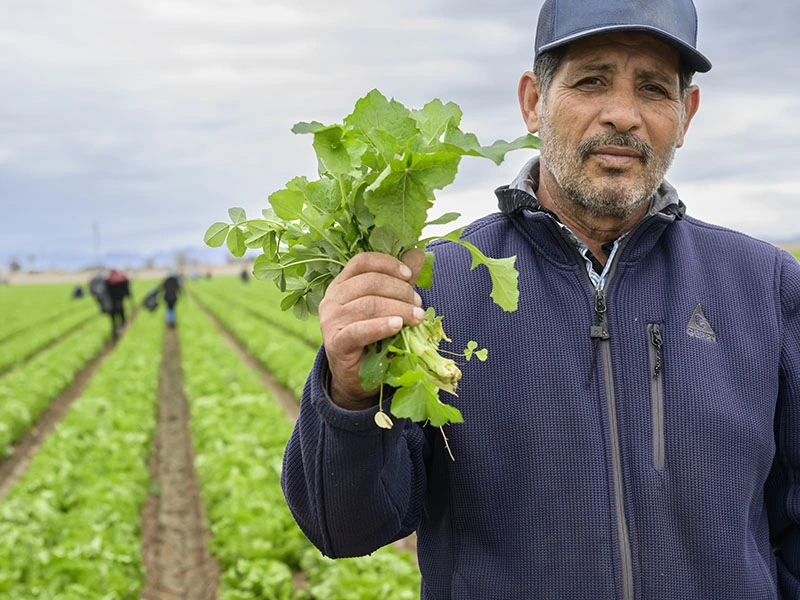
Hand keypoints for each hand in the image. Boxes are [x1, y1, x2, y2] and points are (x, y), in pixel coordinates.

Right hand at [318, 249, 425, 409]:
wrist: (355, 377)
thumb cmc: (372, 338)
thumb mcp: (388, 305)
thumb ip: (400, 281)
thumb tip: (417, 253)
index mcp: (341, 284)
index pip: (362, 262)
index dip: (387, 264)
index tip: (408, 275)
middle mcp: (332, 299)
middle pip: (369, 283)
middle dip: (400, 291)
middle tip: (419, 304)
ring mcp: (331, 321)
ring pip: (368, 305)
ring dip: (399, 309)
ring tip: (417, 317)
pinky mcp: (336, 343)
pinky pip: (359, 330)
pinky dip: (381, 326)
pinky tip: (397, 326)